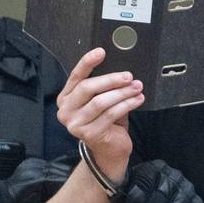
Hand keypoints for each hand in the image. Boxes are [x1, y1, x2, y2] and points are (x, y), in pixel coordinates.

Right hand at [56, 48, 143, 177]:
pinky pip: (111, 114)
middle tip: (129, 76)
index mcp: (66, 98)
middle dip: (111, 79)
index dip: (87, 62)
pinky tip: (137, 100)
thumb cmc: (106, 122)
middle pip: (87, 88)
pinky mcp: (88, 134)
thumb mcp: (102, 100)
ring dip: (122, 93)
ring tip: (137, 87)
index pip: (76, 76)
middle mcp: (66, 111)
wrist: (110, 150)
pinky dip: (127, 105)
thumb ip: (104, 87)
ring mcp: (75, 124)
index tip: (101, 52)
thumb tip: (121, 69)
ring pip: (101, 101)